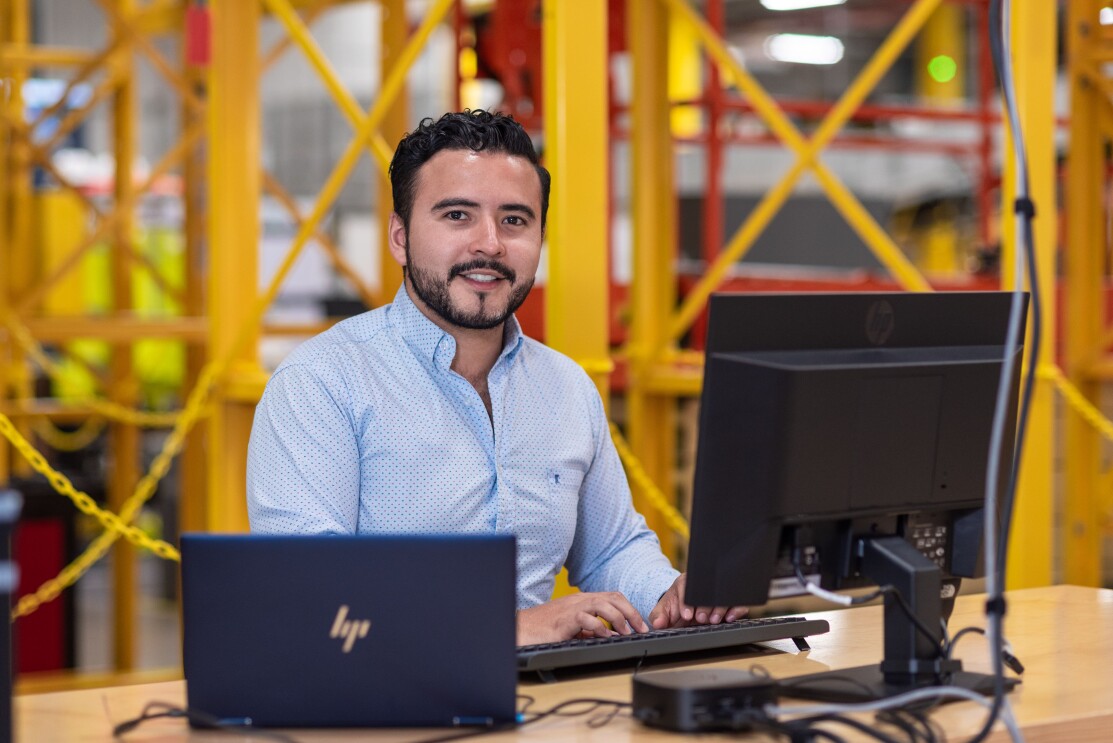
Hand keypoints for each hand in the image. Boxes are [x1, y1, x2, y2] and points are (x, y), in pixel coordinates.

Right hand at [516, 592, 649, 645]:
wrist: (521, 628)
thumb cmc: (544, 628)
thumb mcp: (573, 628)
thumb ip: (591, 629)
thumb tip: (610, 634)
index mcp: (583, 601)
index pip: (613, 597)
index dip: (630, 609)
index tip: (640, 625)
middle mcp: (579, 600)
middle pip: (612, 597)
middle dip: (630, 612)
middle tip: (641, 628)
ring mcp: (571, 608)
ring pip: (602, 603)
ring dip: (618, 618)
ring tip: (626, 632)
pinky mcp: (563, 619)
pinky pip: (585, 618)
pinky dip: (598, 626)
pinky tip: (604, 636)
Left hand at [648, 573, 748, 629]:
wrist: (687, 605)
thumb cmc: (677, 605)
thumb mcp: (665, 609)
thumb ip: (658, 616)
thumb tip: (657, 624)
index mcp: (685, 583)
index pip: (686, 587)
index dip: (686, 602)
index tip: (686, 616)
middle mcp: (702, 584)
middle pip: (706, 590)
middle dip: (704, 606)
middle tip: (701, 619)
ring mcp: (716, 591)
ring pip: (722, 594)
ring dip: (719, 608)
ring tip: (713, 620)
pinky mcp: (729, 599)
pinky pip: (736, 601)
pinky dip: (735, 609)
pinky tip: (729, 618)